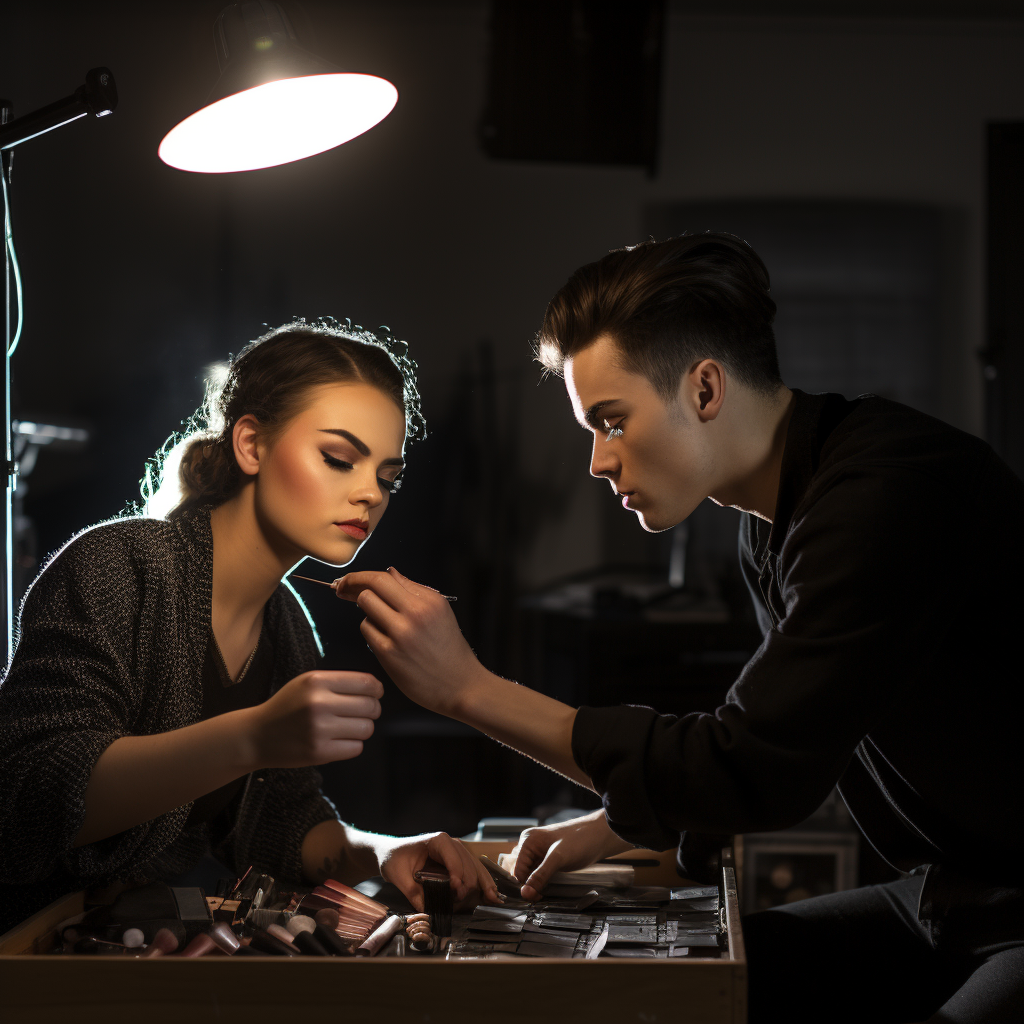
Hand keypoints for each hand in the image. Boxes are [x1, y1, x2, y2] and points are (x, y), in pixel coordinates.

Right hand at [244, 670, 382, 768]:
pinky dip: (352, 744)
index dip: (377, 689)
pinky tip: (339, 740)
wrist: (257, 736)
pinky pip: (356, 747)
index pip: (366, 683)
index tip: (375, 694)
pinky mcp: (319, 752)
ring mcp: (319, 730)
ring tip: (348, 727)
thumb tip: (374, 688)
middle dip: (372, 710)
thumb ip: (338, 682)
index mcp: (317, 681)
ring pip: (367, 728)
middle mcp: (319, 703)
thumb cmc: (287, 706)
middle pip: (370, 706)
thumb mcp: (307, 683)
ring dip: (363, 728)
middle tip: (363, 712)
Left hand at [334, 568, 481, 716]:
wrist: (460, 684)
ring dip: (367, 612)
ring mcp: (401, 633)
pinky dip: (371, 631)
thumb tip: (391, 574)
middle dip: (353, 586)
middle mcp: (415, 613)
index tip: (351, 579)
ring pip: (365, 607)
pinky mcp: (389, 653)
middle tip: (344, 591)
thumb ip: (414, 590)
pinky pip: (367, 630)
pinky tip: (383, 637)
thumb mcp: (440, 611)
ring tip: (380, 622)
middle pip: (370, 587)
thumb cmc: (450, 650)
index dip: (361, 576)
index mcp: (428, 600)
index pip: (385, 576)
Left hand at [377, 832, 499, 911]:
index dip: (457, 876)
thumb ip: (412, 893)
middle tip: (460, 901)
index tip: (456, 892)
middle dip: (468, 884)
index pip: (454, 859)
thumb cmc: (393, 858)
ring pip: (476, 867)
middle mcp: (451, 843)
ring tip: (491, 899)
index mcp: (438, 841)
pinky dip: (483, 881)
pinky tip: (491, 893)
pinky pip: (474, 870)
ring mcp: (457, 851)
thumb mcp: (398, 876)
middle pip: (468, 864)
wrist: (391, 852)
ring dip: (482, 883)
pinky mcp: (458, 860)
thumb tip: (427, 911)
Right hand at [507, 809, 634, 900]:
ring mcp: (540, 852)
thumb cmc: (580, 840)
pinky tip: (547, 887)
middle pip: (522, 872)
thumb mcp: (558, 859)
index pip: (517, 870)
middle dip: (528, 885)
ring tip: (543, 892)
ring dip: (535, 885)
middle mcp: (531, 845)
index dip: (524, 885)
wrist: (600, 836)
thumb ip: (540, 876)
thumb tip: (524, 893)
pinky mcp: (548, 858)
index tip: (534, 897)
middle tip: (539, 896)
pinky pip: (539, 873)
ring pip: (530, 874)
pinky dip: (541, 882)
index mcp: (528, 840)